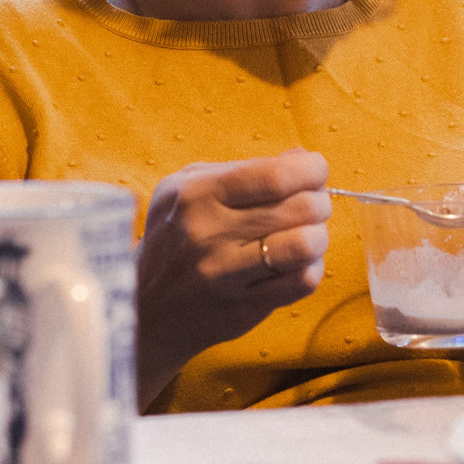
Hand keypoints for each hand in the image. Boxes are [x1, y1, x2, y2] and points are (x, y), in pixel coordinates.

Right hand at [135, 149, 331, 404]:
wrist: (145, 306)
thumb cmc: (175, 236)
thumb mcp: (189, 188)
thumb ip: (245, 169)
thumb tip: (300, 156)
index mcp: (197, 194)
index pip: (274, 175)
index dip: (310, 170)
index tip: (315, 171)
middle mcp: (208, 233)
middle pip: (298, 208)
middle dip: (319, 203)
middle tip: (313, 206)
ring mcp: (224, 274)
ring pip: (304, 246)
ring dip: (319, 236)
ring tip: (309, 234)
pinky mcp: (241, 306)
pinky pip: (300, 283)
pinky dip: (312, 269)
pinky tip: (299, 263)